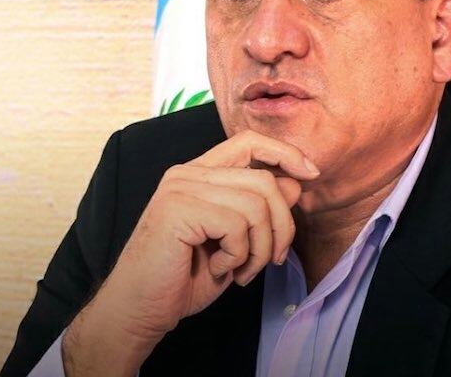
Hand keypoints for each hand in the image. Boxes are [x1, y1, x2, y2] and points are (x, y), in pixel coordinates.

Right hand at [61, 130, 318, 375]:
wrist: (139, 309)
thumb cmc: (182, 279)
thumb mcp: (234, 242)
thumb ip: (260, 209)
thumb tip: (296, 182)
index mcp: (198, 174)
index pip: (249, 141)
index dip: (285, 153)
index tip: (310, 174)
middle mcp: (188, 174)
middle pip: (264, 180)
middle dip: (282, 226)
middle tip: (270, 260)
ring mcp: (181, 189)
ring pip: (257, 204)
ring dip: (260, 248)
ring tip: (241, 270)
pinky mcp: (178, 209)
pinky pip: (237, 225)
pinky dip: (239, 255)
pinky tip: (218, 269)